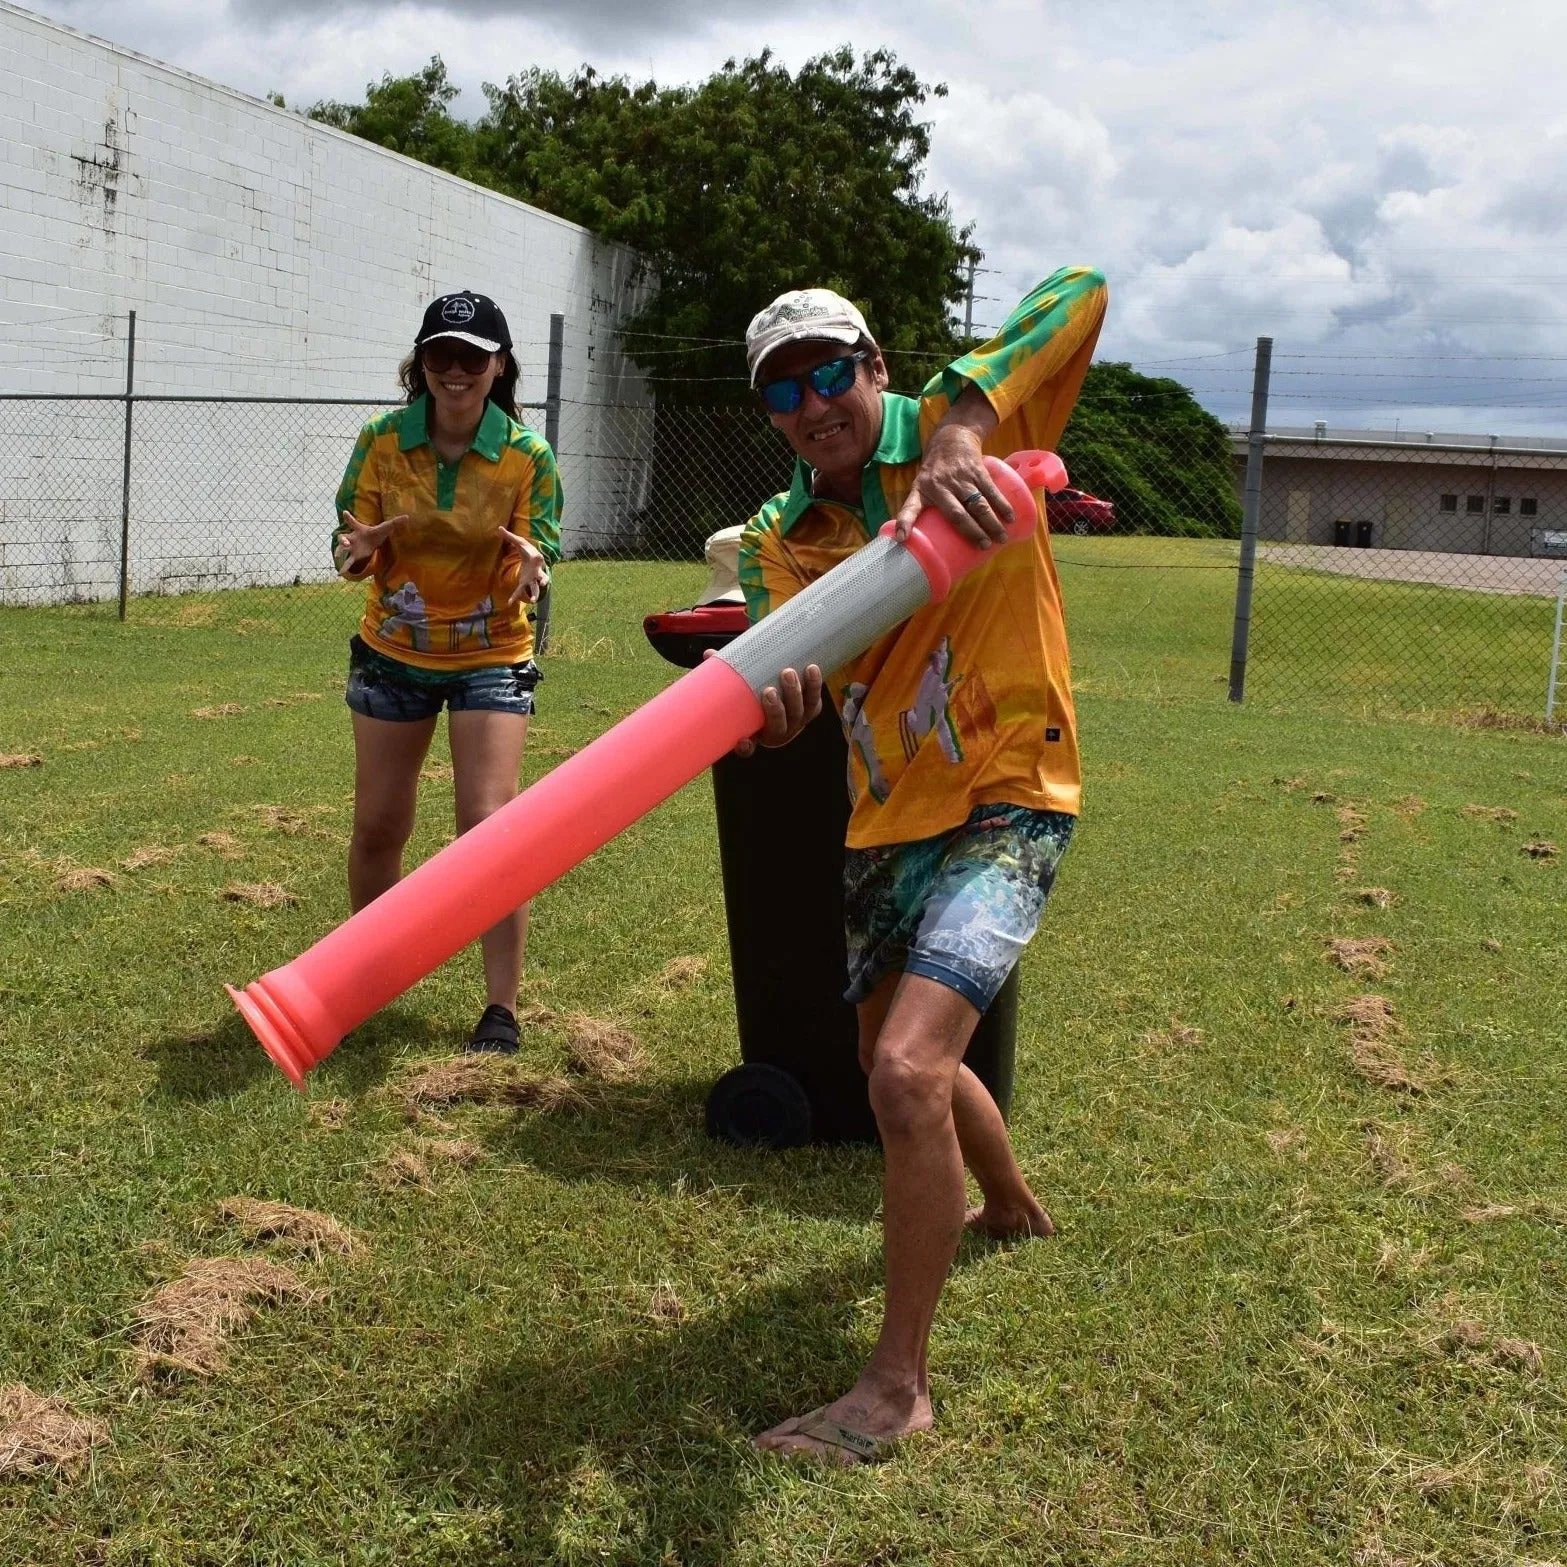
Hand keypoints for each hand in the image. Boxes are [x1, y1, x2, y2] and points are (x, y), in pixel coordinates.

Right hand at [336, 509, 406, 571]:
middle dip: (342, 539)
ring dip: (340, 552)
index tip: (345, 512)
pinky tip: (340, 574)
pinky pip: (348, 561)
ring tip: (338, 557)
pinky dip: (344, 567)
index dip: (349, 517)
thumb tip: (407, 517)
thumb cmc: (377, 532)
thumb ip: (395, 522)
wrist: (374, 540)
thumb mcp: (387, 527)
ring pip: (342, 549)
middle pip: (343, 537)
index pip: (353, 522)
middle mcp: (353, 538)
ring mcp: (352, 547)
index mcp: (359, 529)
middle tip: (344, 542)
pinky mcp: (355, 556)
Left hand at [500, 527, 550, 605]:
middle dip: (544, 579)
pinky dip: (515, 597)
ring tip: (533, 600)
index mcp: (536, 559)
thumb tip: (498, 527)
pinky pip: (521, 590)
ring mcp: (532, 578)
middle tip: (545, 583)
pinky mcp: (525, 582)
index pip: (536, 558)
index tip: (537, 557)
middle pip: (543, 576)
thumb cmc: (527, 549)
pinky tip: (508, 603)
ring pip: (535, 587)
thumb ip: (509, 536)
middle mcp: (537, 571)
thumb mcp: (519, 542)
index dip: (535, 558)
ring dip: (535, 593)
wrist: (533, 558)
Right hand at [706, 653, 822, 756]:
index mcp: (756, 735)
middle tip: (768, 691)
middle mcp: (778, 733)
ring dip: (795, 693)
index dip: (746, 747)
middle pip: (778, 726)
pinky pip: (814, 700)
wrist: (784, 702)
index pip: (748, 748)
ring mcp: (797, 722)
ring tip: (788, 672)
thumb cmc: (754, 697)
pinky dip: (814, 685)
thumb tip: (709, 653)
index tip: (743, 740)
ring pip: (798, 712)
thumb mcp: (738, 692)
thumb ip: (725, 676)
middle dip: (775, 710)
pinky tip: (812, 669)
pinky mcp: (811, 709)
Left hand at [892, 413, 1012, 550]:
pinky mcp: (977, 470)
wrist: (950, 438)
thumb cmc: (933, 472)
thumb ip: (915, 509)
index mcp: (923, 491)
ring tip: (1000, 538)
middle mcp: (941, 485)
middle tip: (983, 546)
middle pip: (957, 513)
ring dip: (991, 521)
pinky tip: (1010, 518)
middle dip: (972, 531)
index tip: (902, 538)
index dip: (905, 522)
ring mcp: (961, 478)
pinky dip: (1002, 504)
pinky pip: (990, 490)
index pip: (911, 508)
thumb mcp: (919, 486)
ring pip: (977, 503)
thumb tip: (907, 540)